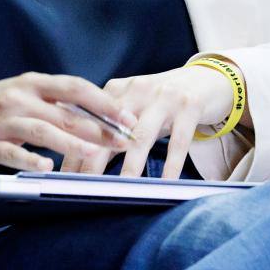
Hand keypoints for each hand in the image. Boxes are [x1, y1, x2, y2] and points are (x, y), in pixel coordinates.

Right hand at [0, 72, 133, 201]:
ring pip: (43, 130)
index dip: (104, 103)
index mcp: (31, 82)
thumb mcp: (22, 94)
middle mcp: (18, 97)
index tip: (128, 117)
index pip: (75, 87)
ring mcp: (1, 121)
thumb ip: (54, 102)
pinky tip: (46, 168)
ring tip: (94, 155)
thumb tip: (99, 116)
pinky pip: (11, 153)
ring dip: (71, 142)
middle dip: (99, 128)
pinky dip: (30, 160)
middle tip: (124, 141)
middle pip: (65, 111)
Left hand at [62, 64, 241, 179]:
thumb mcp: (134, 106)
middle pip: (109, 130)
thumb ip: (111, 128)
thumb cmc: (162, 100)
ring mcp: (163, 98)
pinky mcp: (188, 107)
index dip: (75, 150)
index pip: (88, 124)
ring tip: (121, 190)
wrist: (205, 78)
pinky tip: (166, 184)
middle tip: (83, 186)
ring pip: (141, 137)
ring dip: (130, 166)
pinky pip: (178, 142)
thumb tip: (83, 160)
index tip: (65, 176)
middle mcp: (136, 91)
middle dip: (94, 159)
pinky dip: (171, 165)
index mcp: (115, 90)